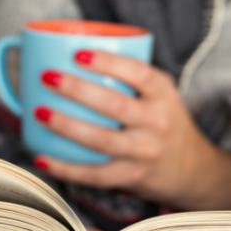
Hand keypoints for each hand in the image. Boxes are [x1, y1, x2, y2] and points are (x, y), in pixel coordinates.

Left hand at [34, 50, 230, 210]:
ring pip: (101, 140)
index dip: (108, 63)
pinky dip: (66, 168)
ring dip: (66, 126)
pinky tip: (42, 158)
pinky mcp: (132, 176)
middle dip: (77, 90)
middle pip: (114, 105)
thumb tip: (70, 54)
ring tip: (39, 112)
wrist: (192, 168)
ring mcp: (145, 152)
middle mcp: (157, 122)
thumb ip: (130, 78)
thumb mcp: (161, 95)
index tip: (78, 54)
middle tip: (47, 77)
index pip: (139, 74)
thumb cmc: (164, 122)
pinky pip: (95, 174)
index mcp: (164, 94)